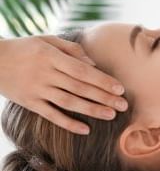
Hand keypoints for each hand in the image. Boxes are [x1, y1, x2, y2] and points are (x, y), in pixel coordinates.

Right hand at [0, 35, 128, 134]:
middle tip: (124, 105)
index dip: (102, 81)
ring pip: (68, 103)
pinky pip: (51, 115)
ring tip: (111, 115)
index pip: (82, 71)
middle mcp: (45, 74)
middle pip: (80, 88)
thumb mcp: (46, 40)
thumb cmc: (24, 48)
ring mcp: (37, 90)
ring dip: (91, 110)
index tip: (120, 88)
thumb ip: (71, 49)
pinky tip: (85, 130)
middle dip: (104, 97)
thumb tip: (94, 63)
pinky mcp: (29, 103)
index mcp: (51, 56)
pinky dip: (68, 123)